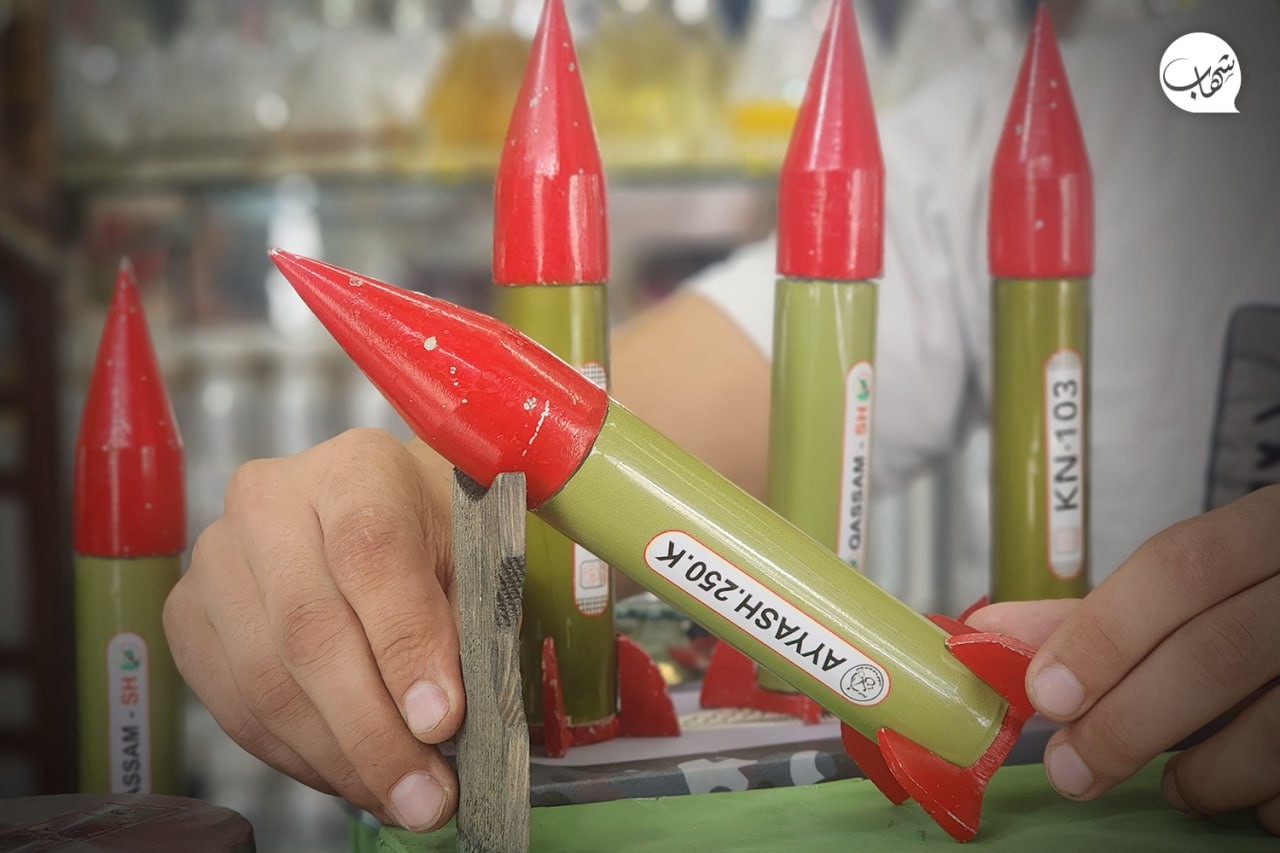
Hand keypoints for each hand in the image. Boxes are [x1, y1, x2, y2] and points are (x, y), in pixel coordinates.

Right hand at [164, 429, 461, 831]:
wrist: (376, 514)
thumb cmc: (433, 534)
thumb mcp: (471, 556)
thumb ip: (461, 620)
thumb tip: (435, 719)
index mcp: (354, 467)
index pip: (371, 553)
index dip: (405, 645)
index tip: (443, 721)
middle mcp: (268, 502)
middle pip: (309, 631)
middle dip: (373, 733)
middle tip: (426, 796)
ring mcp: (216, 559)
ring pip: (267, 683)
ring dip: (338, 759)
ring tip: (400, 797)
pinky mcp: (187, 615)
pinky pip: (235, 707)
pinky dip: (298, 757)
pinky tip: (349, 773)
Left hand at [968, 484, 1279, 833]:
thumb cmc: (1279, 587)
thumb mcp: (1212, 576)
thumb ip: (1111, 606)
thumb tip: (999, 629)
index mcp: (1274, 526)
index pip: (1179, 567)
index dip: (1105, 633)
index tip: (1046, 693)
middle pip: (1218, 651)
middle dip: (1130, 721)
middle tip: (1074, 770)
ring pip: (1278, 723)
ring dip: (1208, 772)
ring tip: (1179, 787)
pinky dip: (1275, 799)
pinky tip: (1257, 798)